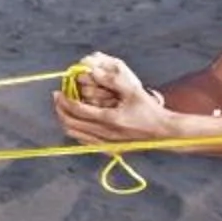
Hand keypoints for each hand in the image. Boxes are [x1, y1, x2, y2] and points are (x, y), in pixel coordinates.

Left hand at [55, 60, 180, 147]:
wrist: (164, 132)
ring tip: (63, 108)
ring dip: (65, 120)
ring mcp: (106, 144)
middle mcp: (105, 134)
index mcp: (110, 119)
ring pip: (75, 135)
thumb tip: (92, 71)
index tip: (58, 92)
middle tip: (57, 98)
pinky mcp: (109, 149)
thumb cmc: (150, 111)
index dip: (64, 100)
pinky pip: (84, 142)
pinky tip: (75, 121)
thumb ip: (113, 79)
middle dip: (60, 110)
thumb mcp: (134, 91)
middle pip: (71, 124)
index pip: (77, 110)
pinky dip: (75, 131)